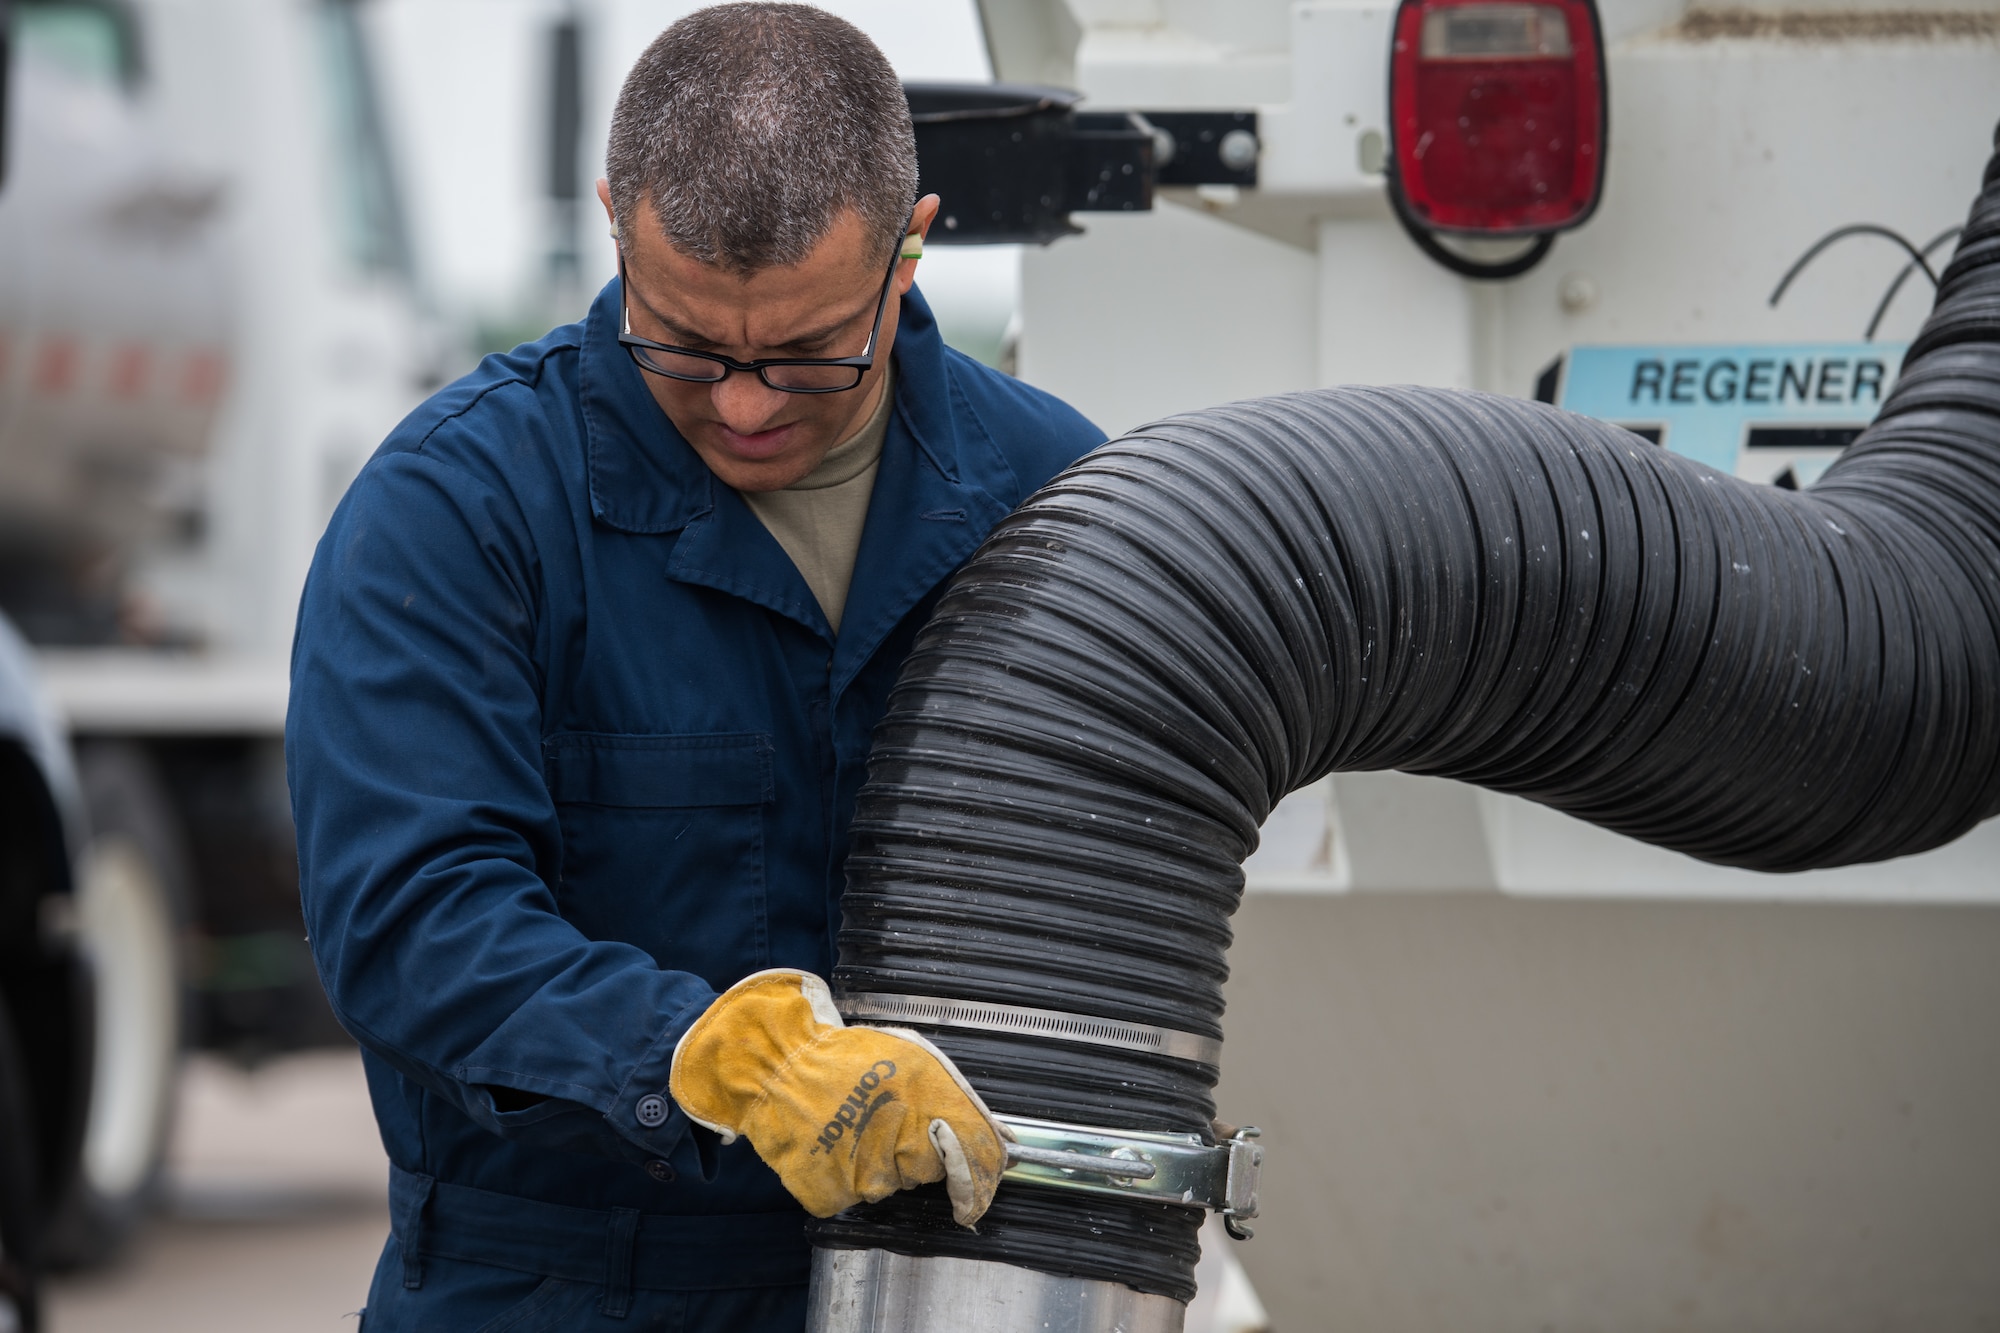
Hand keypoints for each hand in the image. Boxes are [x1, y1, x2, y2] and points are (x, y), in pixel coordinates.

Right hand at [668, 970, 1006, 1225]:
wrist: (776, 1067)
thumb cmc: (843, 1059)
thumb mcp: (912, 1059)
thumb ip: (958, 1100)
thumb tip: (1001, 1140)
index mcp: (925, 1101)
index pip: (976, 1157)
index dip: (983, 1178)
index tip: (976, 1192)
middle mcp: (896, 1144)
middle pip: (929, 1172)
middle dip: (917, 1153)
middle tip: (884, 1119)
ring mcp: (861, 1175)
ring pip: (889, 1186)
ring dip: (878, 1164)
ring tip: (852, 1125)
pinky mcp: (829, 1195)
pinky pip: (852, 1198)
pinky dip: (844, 1178)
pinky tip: (831, 1146)